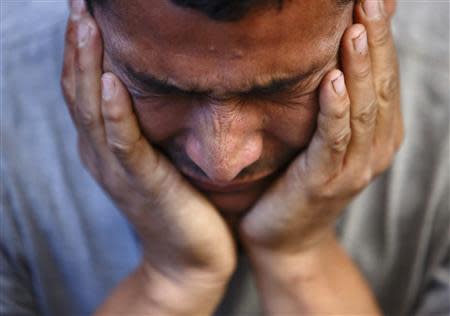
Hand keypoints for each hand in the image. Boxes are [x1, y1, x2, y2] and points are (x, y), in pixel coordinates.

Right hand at [61, 2, 234, 313]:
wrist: (189, 258)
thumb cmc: (182, 201)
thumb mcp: (161, 153)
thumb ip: (152, 123)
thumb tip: (168, 81)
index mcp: (106, 143)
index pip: (86, 86)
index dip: (82, 46)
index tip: (87, 6)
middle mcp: (102, 153)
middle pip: (80, 90)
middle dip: (78, 44)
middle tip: (78, 1)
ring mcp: (118, 170)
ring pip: (93, 111)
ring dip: (86, 66)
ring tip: (84, 23)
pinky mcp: (143, 185)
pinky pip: (125, 146)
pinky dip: (114, 115)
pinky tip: (110, 84)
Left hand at [239, 0, 403, 254]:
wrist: (285, 238)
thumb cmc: (296, 180)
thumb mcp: (321, 136)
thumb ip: (334, 102)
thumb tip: (327, 56)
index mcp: (377, 132)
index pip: (384, 76)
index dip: (381, 36)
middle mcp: (375, 147)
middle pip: (381, 85)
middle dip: (376, 39)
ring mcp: (355, 167)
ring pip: (363, 108)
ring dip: (362, 67)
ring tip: (357, 27)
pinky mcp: (326, 181)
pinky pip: (334, 140)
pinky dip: (336, 110)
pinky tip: (334, 81)